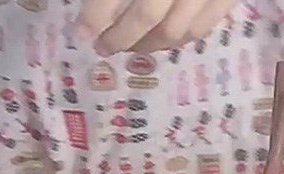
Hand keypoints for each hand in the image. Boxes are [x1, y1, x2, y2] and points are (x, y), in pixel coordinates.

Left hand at [77, 0, 236, 55]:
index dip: (96, 15)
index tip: (81, 31)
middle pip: (146, 15)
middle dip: (120, 37)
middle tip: (102, 47)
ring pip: (174, 30)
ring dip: (148, 45)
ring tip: (130, 47)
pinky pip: (202, 28)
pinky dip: (179, 39)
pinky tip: (163, 40)